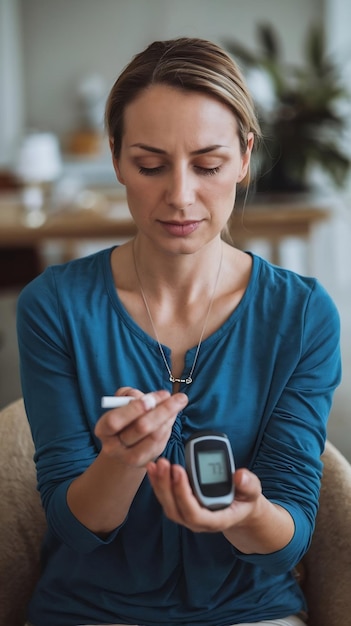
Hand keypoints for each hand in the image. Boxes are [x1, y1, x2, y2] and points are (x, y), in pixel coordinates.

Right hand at [95, 389, 187, 467]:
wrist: (122, 447)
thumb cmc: (122, 420)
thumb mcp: (119, 405)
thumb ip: (128, 395)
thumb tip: (147, 396)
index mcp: (103, 430)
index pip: (115, 420)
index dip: (134, 409)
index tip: (151, 398)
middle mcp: (114, 447)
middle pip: (140, 428)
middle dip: (162, 410)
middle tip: (178, 398)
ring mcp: (130, 457)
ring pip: (155, 436)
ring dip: (169, 416)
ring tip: (178, 402)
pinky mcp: (145, 462)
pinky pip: (161, 442)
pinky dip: (169, 426)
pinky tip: (172, 415)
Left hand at [147, 458, 261, 531]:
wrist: (239, 508)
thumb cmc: (245, 500)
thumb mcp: (252, 492)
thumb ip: (248, 485)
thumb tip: (239, 476)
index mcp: (216, 520)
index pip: (194, 513)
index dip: (183, 493)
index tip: (179, 470)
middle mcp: (198, 521)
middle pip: (175, 509)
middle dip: (167, 486)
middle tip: (164, 463)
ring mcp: (188, 515)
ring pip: (167, 504)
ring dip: (159, 484)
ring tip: (155, 465)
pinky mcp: (181, 506)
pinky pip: (166, 498)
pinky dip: (158, 483)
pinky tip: (154, 468)